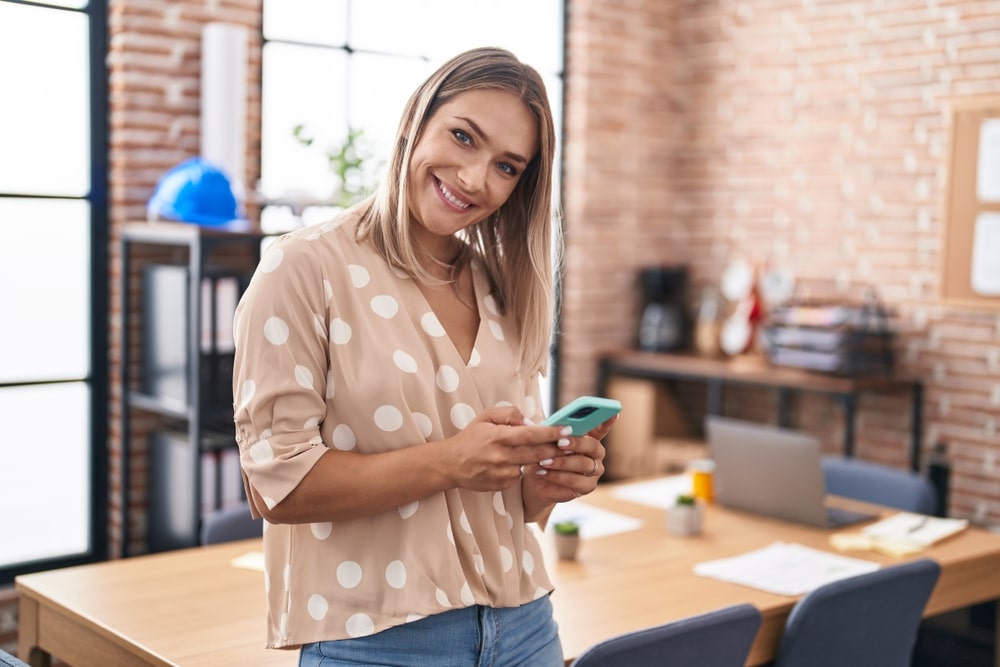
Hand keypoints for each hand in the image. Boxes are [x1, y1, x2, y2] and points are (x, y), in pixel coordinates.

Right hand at [442, 406, 565, 492]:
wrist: (451, 464)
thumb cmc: (471, 437)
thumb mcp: (486, 417)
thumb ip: (509, 414)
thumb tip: (530, 421)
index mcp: (499, 437)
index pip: (531, 435)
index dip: (551, 433)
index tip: (567, 430)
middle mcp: (502, 457)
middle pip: (538, 454)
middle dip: (557, 448)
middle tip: (570, 442)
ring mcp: (503, 473)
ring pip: (533, 466)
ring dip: (545, 460)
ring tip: (554, 452)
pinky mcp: (503, 485)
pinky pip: (521, 476)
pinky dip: (527, 468)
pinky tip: (525, 462)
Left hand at [521, 414, 616, 514]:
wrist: (538, 481)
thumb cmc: (544, 455)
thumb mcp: (544, 441)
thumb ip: (544, 431)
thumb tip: (527, 421)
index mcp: (588, 438)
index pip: (601, 427)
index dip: (607, 421)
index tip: (613, 413)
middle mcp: (596, 454)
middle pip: (593, 445)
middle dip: (576, 443)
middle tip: (560, 442)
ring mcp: (595, 471)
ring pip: (583, 464)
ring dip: (562, 462)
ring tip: (544, 461)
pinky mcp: (588, 486)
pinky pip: (576, 481)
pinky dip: (558, 476)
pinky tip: (545, 472)